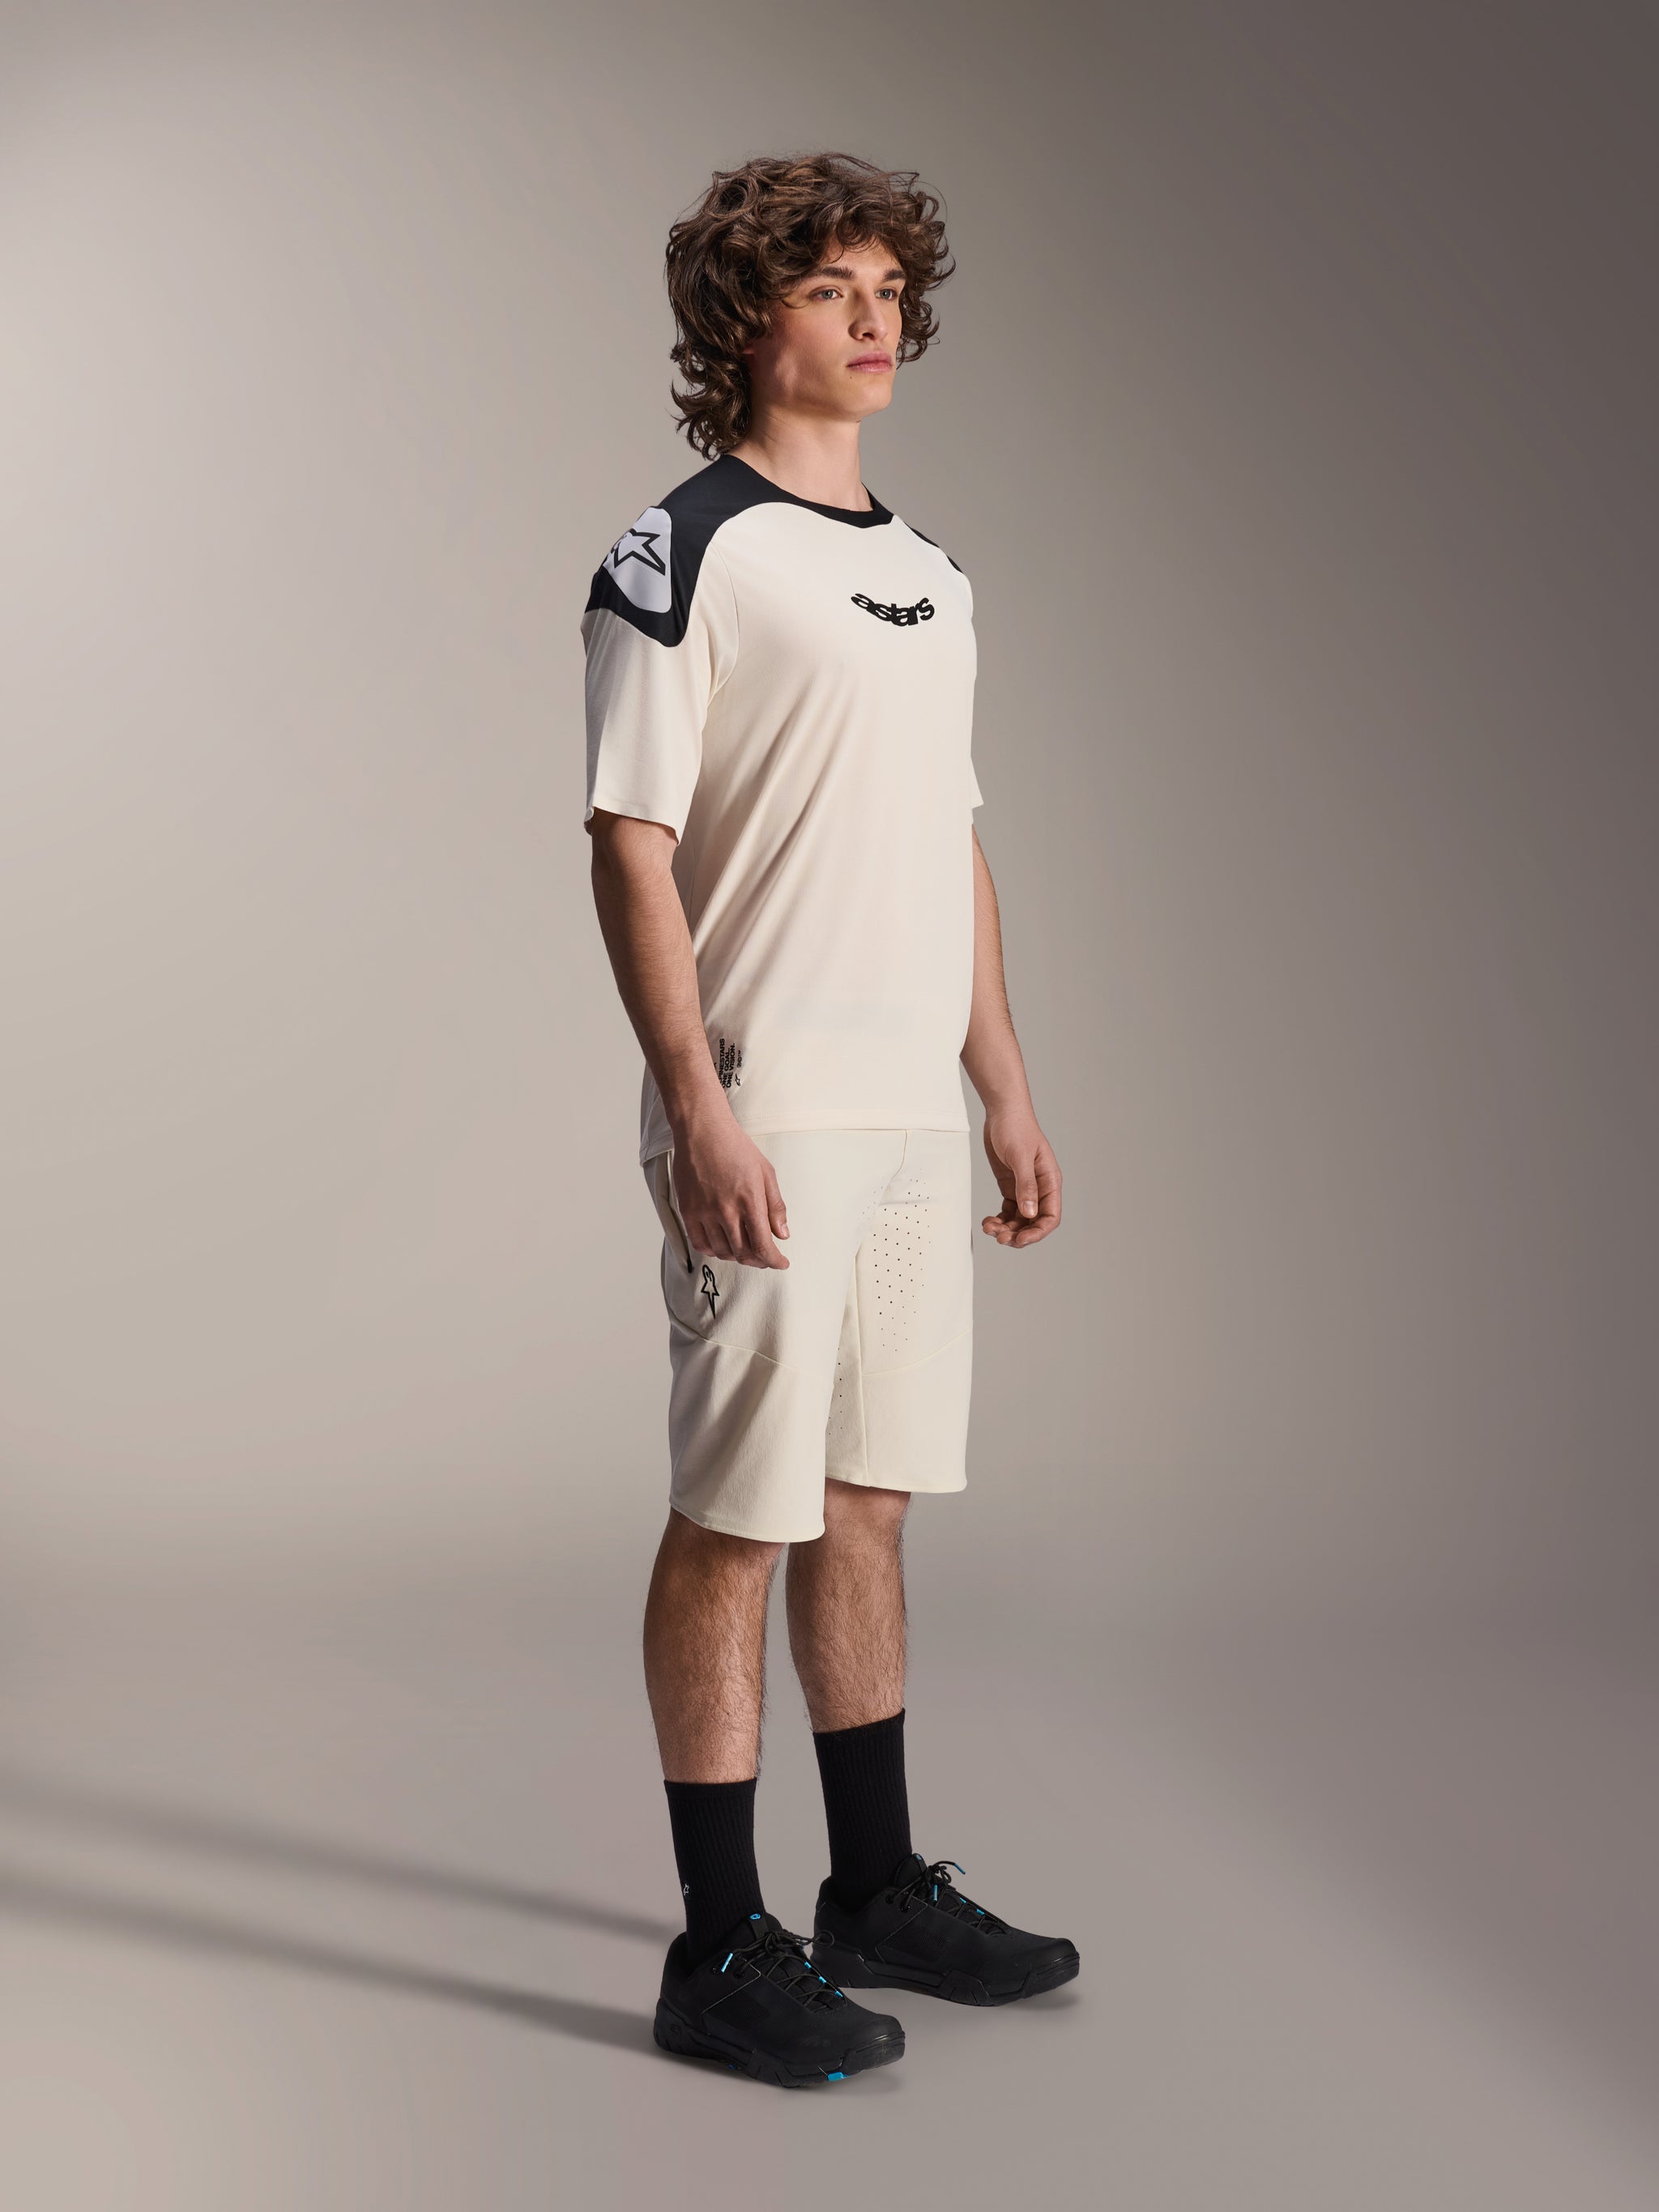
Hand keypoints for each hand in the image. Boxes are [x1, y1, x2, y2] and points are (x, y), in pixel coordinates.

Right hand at [672, 1117, 790, 1267]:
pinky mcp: (688, 1211)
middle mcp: (726, 1210)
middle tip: (765, 1258)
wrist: (702, 1131)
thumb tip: (782, 1235)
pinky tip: (722, 1246)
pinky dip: (713, 1251)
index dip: (774, 1260)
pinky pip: (700, 1244)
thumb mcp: (766, 1173)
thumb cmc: (737, 1148)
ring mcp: (704, 1212)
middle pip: (743, 1253)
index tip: (781, 1263)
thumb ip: (776, 1206)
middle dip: (758, 1261)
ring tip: (745, 1250)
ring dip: (737, 1256)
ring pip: (722, 1251)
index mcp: (750, 1201)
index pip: (763, 1246)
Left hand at [980, 1109, 1060, 1247]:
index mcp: (1049, 1182)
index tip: (1019, 1240)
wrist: (1002, 1111)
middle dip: (1018, 1234)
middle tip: (999, 1238)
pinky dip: (999, 1219)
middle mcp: (1039, 1188)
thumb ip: (1025, 1186)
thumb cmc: (1016, 1128)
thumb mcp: (1021, 1157)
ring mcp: (1024, 1188)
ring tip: (988, 1228)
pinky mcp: (1010, 1186)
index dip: (1037, 1233)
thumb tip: (1029, 1213)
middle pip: (1033, 1222)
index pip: (1050, 1217)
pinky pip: (1008, 1211)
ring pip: (1019, 1220)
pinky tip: (987, 1221)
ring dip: (1005, 1229)